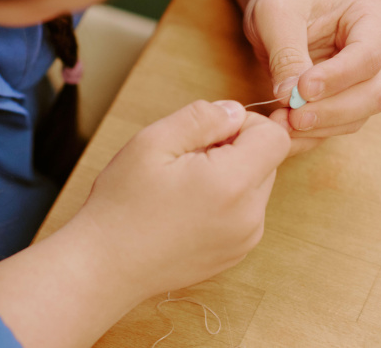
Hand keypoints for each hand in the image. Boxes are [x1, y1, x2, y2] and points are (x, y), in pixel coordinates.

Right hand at [81, 100, 289, 296]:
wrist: (105, 267)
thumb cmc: (122, 204)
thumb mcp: (153, 141)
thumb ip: (202, 117)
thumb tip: (235, 112)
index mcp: (232, 183)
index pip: (275, 137)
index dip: (246, 125)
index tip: (209, 134)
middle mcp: (249, 215)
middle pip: (268, 161)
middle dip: (235, 150)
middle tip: (188, 160)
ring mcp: (245, 238)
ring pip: (256, 186)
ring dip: (231, 176)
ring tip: (185, 186)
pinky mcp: (236, 253)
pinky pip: (246, 212)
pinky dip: (226, 202)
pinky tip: (187, 209)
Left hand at [244, 0, 380, 154]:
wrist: (287, 3)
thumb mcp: (276, 14)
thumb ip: (285, 53)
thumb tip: (290, 97)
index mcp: (376, 16)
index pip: (368, 56)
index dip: (336, 78)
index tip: (300, 89)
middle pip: (375, 92)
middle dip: (332, 110)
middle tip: (292, 117)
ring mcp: (375, 78)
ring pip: (360, 115)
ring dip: (321, 127)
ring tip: (282, 123)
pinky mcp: (355, 100)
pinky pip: (341, 125)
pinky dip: (314, 134)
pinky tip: (286, 131)